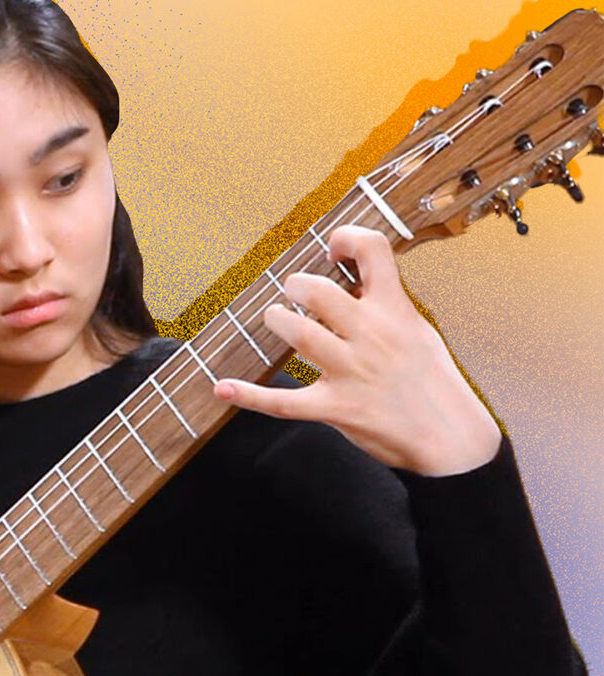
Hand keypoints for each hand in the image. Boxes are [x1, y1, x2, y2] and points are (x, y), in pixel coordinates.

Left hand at [212, 225, 501, 475]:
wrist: (452, 438)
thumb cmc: (432, 382)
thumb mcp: (419, 330)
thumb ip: (385, 304)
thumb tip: (354, 278)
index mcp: (395, 310)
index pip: (373, 250)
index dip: (346, 237)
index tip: (332, 249)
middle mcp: (371, 335)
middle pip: (318, 290)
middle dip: (296, 285)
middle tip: (294, 293)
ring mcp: (351, 371)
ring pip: (298, 332)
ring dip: (277, 320)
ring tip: (277, 320)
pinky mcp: (336, 407)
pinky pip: (283, 402)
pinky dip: (249, 396)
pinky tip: (222, 387)